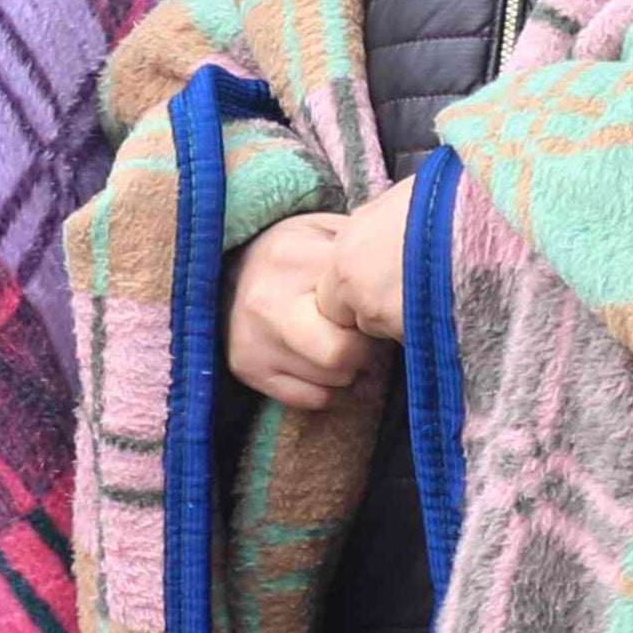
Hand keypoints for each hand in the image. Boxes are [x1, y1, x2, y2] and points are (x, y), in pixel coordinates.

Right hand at [224, 188, 410, 416]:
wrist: (223, 268)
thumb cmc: (292, 251)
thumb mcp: (324, 232)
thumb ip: (361, 248)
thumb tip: (409, 278)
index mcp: (293, 259)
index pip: (359, 305)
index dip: (378, 310)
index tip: (377, 305)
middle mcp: (267, 303)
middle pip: (342, 355)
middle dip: (363, 349)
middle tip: (361, 334)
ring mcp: (254, 341)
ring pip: (334, 381)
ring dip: (347, 369)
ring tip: (337, 342)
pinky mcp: (246, 369)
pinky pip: (311, 400)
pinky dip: (325, 388)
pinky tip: (318, 363)